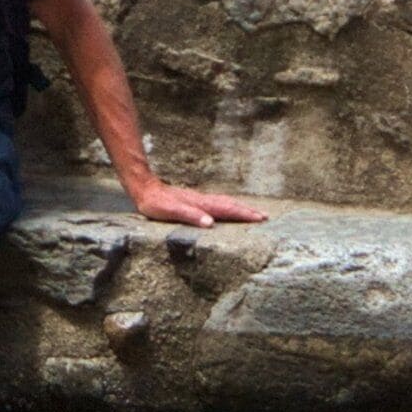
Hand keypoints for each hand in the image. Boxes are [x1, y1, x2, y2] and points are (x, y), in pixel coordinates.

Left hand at [129, 181, 264, 227]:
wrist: (145, 188)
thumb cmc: (155, 204)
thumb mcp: (169, 212)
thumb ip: (190, 216)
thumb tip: (210, 223)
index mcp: (201, 204)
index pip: (227, 210)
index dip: (244, 214)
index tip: (260, 218)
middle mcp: (203, 200)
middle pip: (231, 205)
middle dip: (248, 211)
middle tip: (265, 217)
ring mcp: (200, 199)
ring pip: (225, 203)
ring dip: (240, 208)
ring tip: (254, 213)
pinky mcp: (195, 201)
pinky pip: (218, 203)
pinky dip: (229, 206)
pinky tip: (229, 209)